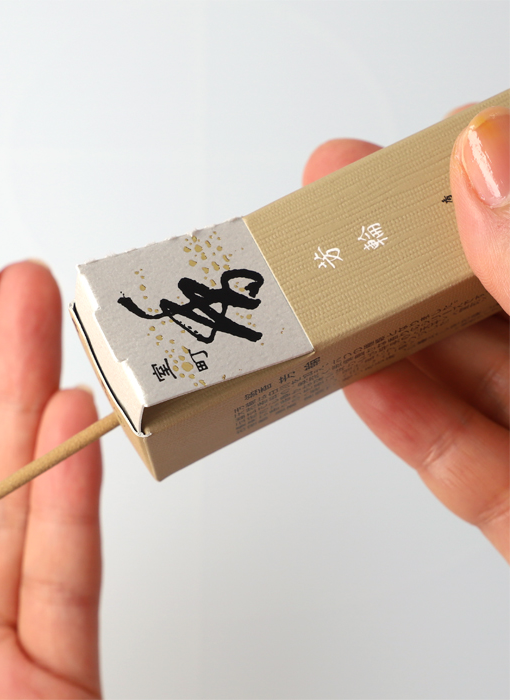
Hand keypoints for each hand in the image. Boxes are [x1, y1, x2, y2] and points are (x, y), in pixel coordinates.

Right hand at [303, 106, 508, 560]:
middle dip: (401, 253)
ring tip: (312, 296)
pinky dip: (401, 421)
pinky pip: (461, 463)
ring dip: (381, 335)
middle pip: (488, 297)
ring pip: (465, 378)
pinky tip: (350, 378)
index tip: (404, 149)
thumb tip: (487, 162)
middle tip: (330, 216)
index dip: (469, 182)